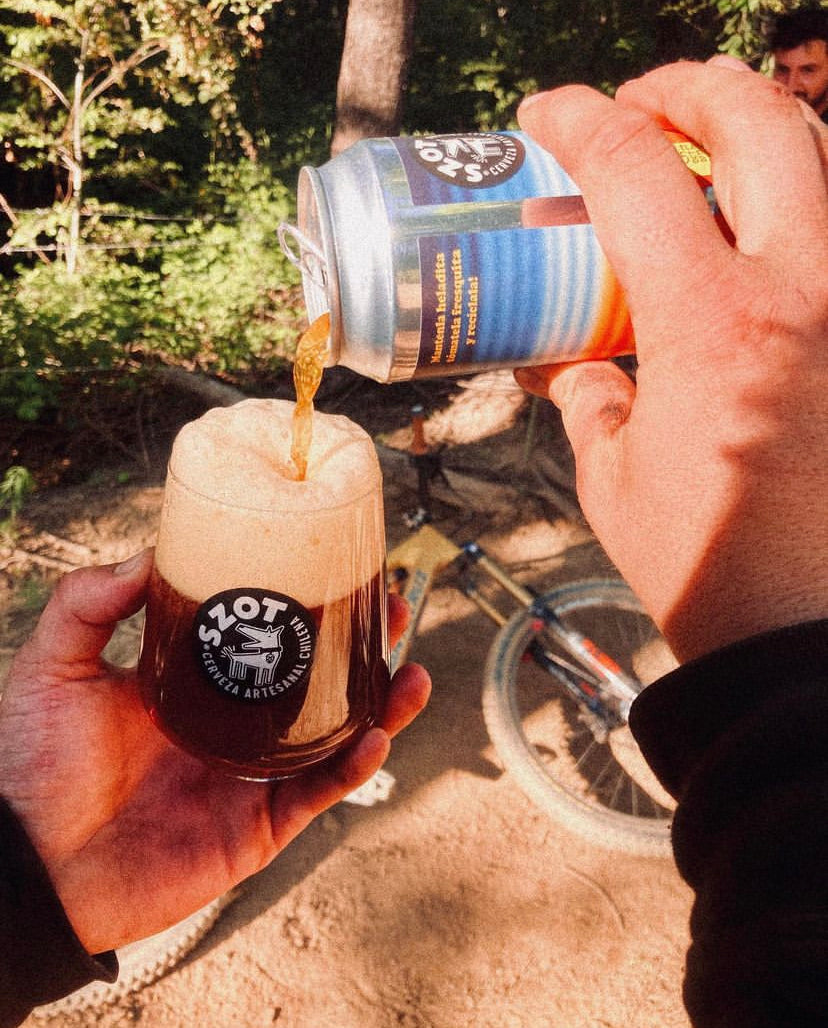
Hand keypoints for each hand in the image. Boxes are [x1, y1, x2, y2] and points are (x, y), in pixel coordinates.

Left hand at [0, 549, 429, 953]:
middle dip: (364, 650)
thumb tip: (150, 553)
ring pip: (334, 737)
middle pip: (316, 682)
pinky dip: (351, 766)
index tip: (341, 567)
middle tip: (396, 612)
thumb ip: (88, 603)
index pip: (265, 635)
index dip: (308, 603)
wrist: (27, 865)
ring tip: (412, 675)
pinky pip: (317, 793)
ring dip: (382, 708)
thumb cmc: (34, 765)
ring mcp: (248, 777)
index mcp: (195, 684)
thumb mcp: (55, 666)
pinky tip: (374, 734)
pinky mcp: (256, 829)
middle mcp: (232, 726)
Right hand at [516, 61, 827, 660]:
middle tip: (636, 107)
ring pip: (824, 157)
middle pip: (758, 118)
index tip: (543, 117)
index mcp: (712, 323)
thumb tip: (564, 361)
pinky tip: (754, 235)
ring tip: (700, 148)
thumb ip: (587, 393)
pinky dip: (797, 204)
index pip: (634, 169)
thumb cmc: (700, 562)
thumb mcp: (612, 472)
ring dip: (756, 128)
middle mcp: (802, 293)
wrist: (798, 631)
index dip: (577, 120)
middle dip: (684, 87)